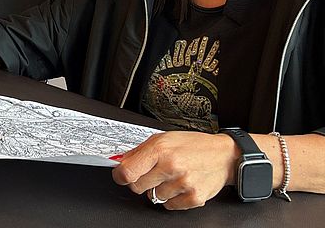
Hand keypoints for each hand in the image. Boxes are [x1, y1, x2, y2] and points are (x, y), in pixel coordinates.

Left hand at [111, 131, 237, 209]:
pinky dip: (171, 198)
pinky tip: (179, 185)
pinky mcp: (194, 198)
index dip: (120, 175)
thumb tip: (120, 162)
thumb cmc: (193, 145)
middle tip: (151, 173)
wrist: (223, 155)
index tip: (120, 175)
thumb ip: (140, 151)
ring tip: (171, 176)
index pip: (128, 171)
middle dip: (140, 181)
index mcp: (160, 149)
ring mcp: (183, 184)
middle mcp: (171, 166)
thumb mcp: (163, 138)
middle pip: (137, 186)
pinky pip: (169, 206)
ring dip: (158, 189)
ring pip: (153, 196)